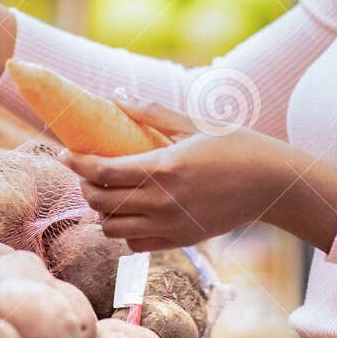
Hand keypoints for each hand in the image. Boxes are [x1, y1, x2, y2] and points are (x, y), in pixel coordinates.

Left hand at [62, 96, 336, 251]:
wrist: (272, 183)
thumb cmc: (236, 146)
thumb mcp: (194, 124)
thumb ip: (152, 112)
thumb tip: (117, 95)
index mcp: (163, 168)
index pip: (101, 171)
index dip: (76, 163)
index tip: (64, 154)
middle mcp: (162, 201)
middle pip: (100, 202)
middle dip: (85, 186)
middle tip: (84, 171)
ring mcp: (170, 225)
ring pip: (112, 228)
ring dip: (101, 211)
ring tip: (105, 192)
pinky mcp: (179, 240)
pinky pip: (135, 242)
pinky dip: (123, 229)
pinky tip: (129, 211)